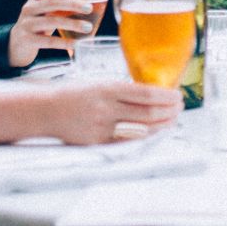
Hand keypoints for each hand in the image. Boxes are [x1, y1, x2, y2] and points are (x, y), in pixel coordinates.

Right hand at [7, 0, 94, 67]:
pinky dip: (63, 42)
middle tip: (89, 9)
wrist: (17, 44)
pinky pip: (48, 41)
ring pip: (52, 21)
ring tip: (88, 28)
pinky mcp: (27, 40)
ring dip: (72, 24)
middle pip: (52, 3)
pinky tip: (76, 44)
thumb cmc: (39, 22)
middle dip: (72, 4)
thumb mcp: (50, 11)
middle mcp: (29, 8)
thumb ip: (68, 1)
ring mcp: (26, 24)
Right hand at [49, 78, 183, 143]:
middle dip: (169, 111)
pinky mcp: (97, 142)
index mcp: (108, 88)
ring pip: (141, 129)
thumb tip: (153, 94)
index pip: (145, 94)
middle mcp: (106, 107)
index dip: (166, 96)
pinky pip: (127, 142)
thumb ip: (122, 90)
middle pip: (147, 112)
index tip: (178, 95)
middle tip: (180, 108)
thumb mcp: (98, 83)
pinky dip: (144, 138)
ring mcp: (102, 127)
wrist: (46, 110)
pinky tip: (155, 133)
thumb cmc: (75, 93)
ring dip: (162, 125)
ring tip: (173, 120)